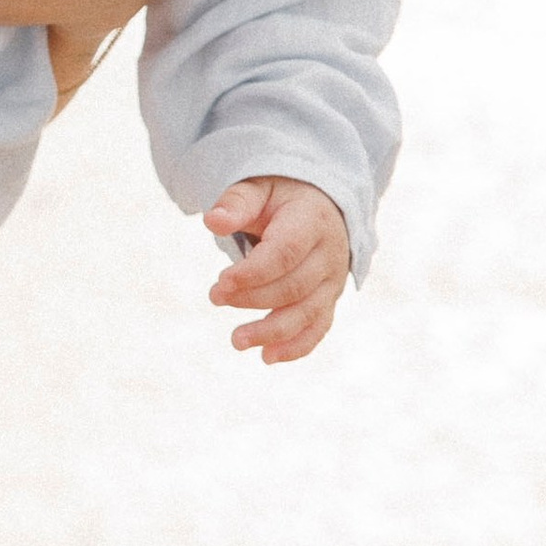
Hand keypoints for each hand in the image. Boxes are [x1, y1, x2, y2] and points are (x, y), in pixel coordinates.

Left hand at [204, 176, 350, 363]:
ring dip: (271, 331)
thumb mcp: (258, 188)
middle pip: (295, 286)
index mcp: (312, 221)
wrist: (318, 204)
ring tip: (236, 341)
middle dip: (253, 298)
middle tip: (215, 297)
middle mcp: (330, 254)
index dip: (253, 272)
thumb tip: (212, 221)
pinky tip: (267, 357)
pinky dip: (296, 347)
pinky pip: (318, 328)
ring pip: (307, 313)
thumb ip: (237, 203)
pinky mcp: (329, 300)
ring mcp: (333, 280)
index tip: (221, 282)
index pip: (286, 253)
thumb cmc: (279, 197)